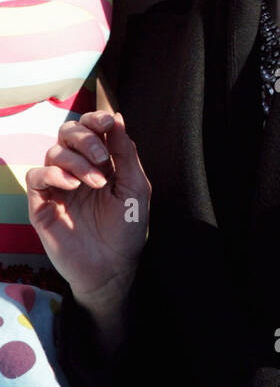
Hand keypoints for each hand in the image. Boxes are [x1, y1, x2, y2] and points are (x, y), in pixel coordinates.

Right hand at [25, 110, 149, 308]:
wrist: (113, 269)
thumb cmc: (128, 229)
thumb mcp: (135, 187)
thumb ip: (125, 153)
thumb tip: (118, 118)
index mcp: (100, 162)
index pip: (90, 128)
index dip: (96, 119)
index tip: (109, 121)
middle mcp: (77, 169)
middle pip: (67, 133)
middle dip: (85, 137)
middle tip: (101, 157)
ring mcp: (58, 186)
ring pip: (53, 152)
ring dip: (76, 161)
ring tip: (96, 182)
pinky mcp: (42, 205)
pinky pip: (36, 177)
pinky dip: (53, 174)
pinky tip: (72, 185)